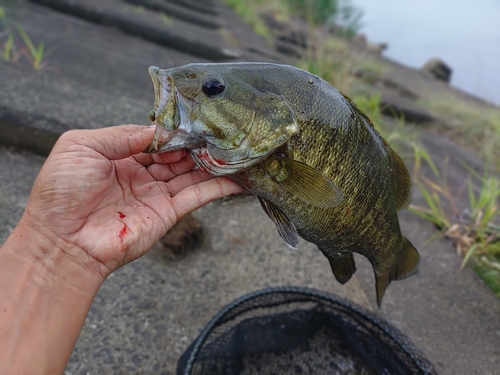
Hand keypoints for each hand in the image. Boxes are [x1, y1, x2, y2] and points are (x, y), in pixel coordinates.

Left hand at [20, 124, 243, 277]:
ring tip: (234, 149)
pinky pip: (197, 196)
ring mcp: (155, 195)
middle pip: (176, 155)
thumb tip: (158, 131)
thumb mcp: (81, 146)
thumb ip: (121, 135)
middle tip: (219, 132)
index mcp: (118, 157)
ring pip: (191, 174)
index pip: (154, 139)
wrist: (62, 241)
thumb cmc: (60, 192)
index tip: (193, 121)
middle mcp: (140, 175)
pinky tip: (237, 177)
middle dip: (196, 144)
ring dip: (212, 163)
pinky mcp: (167, 214)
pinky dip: (218, 188)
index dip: (172, 131)